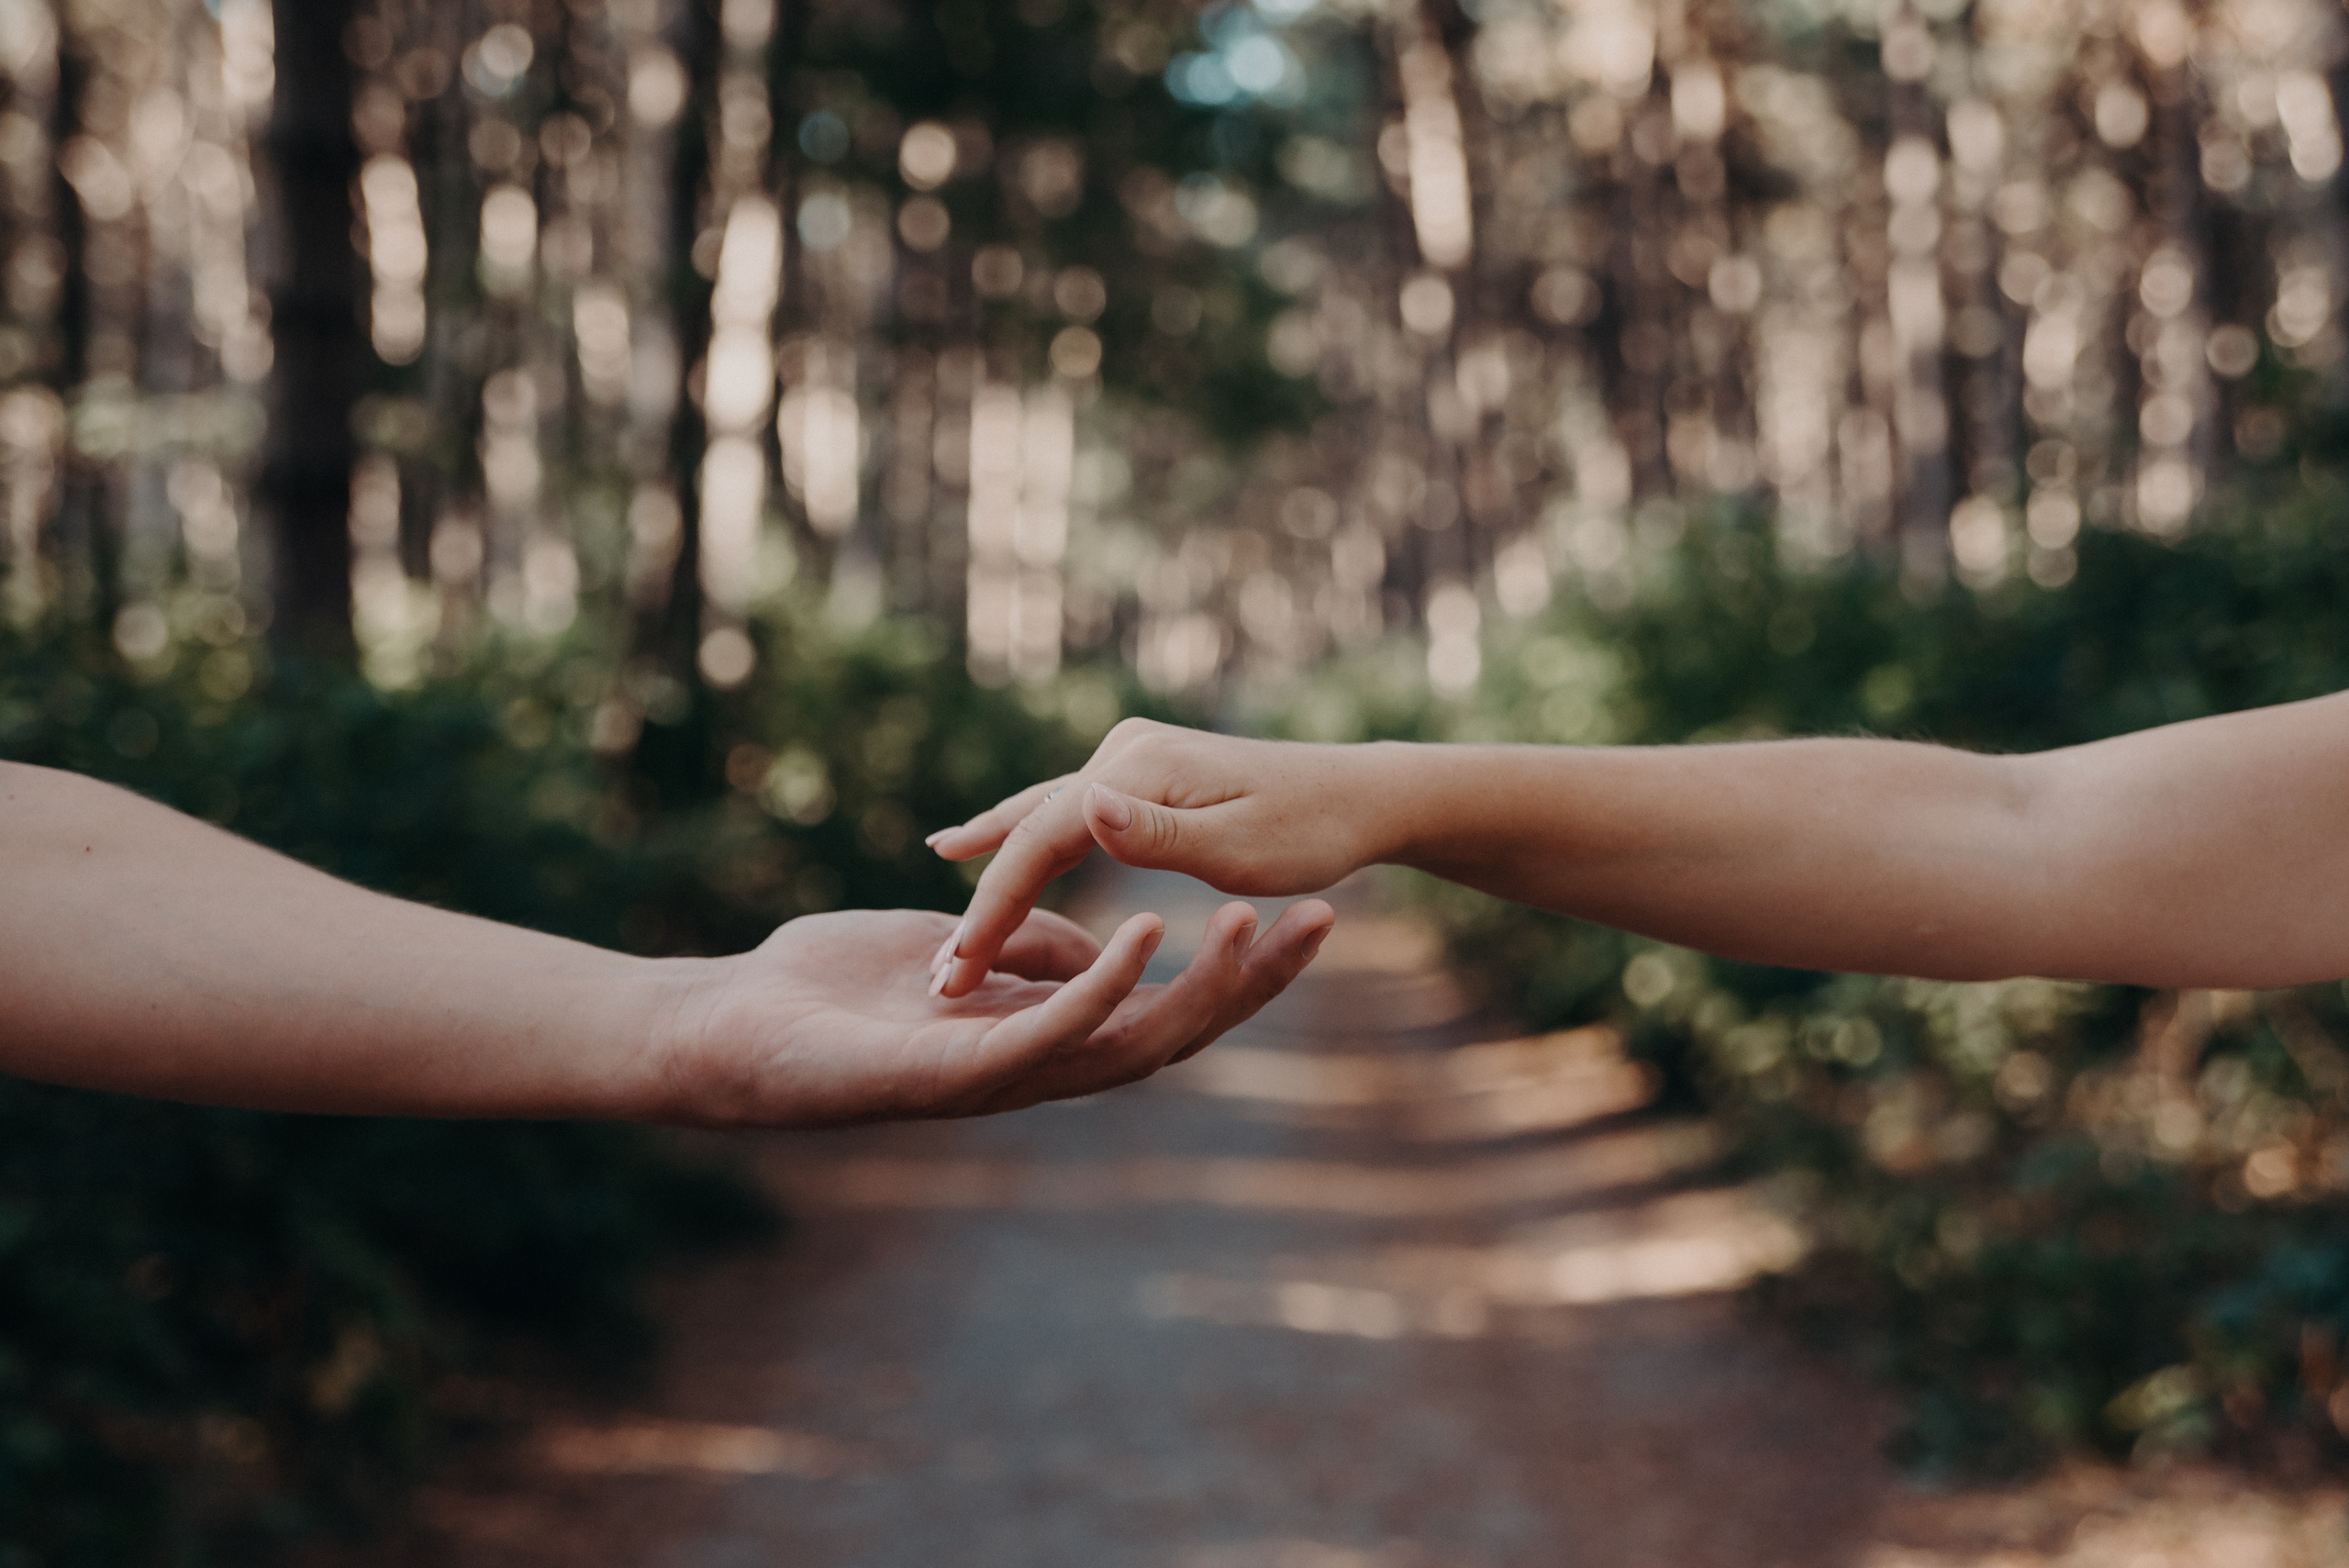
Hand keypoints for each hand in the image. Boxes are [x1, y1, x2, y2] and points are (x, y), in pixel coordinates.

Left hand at [651, 902, 1331, 1125]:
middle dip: (1254, 981)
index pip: (1163, 1005)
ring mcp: (1001, 1078)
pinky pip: (1045, 1034)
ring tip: (1258, 923)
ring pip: (1128, 1043)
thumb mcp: (958, 949)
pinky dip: (1100, 987)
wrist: (725, 1031)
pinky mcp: (953, 1077)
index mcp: (1043, 1033)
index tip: (1299, 909)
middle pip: (1175, 1032)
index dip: (1236, 969)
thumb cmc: (828, 989)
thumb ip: (1031, 949)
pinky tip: (1145, 935)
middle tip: (1329, 919)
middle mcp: (1038, 1066)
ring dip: (1200, 986)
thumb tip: (1103, 940)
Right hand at [925, 719, 1367, 997]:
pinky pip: (1069, 806)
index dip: (995, 909)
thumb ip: (1158, 836)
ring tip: (941, 857)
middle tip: (936, 961)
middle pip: (1032, 824)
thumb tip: (1085, 809)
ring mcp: (1131, 754)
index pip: (1041, 842)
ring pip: (1045, 809)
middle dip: (987, 892)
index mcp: (1137, 771)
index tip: (958, 970)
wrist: (1360, 793)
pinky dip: (1029, 828)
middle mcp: (1124, 751)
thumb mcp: (1240, 850)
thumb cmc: (1311, 833)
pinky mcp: (1143, 766)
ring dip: (996, 846)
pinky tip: (993, 831)